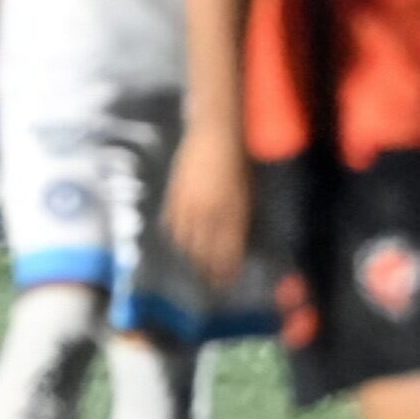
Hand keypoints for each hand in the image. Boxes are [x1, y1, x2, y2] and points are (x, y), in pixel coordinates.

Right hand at [159, 130, 251, 285]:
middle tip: (208, 282)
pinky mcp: (174, 194)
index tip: (225, 283)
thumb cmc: (239, 164)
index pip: (227, 252)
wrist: (215, 136)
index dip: (225, 271)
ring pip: (186, 240)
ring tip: (193, 266)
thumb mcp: (247, 196)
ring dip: (190, 256)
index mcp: (232, 215)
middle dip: (207, 270)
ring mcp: (189, 205)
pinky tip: (179, 241)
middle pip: (205, 251)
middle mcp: (209, 214)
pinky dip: (176, 235)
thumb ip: (240, 220)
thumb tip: (235, 242)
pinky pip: (172, 223)